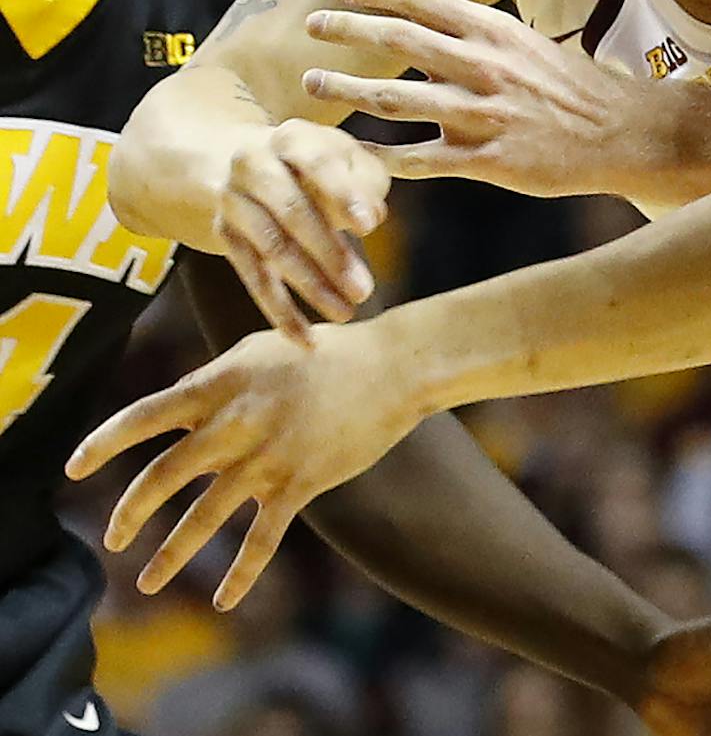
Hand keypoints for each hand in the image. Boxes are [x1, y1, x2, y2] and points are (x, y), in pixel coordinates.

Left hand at [66, 320, 422, 609]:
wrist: (396, 366)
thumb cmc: (329, 351)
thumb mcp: (261, 350)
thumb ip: (215, 379)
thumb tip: (177, 405)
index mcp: (220, 384)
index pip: (143, 416)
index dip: (102, 443)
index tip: (74, 468)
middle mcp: (236, 422)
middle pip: (163, 476)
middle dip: (130, 514)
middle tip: (113, 539)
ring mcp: (268, 456)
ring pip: (204, 516)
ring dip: (170, 555)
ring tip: (146, 583)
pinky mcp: (302, 482)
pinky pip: (263, 539)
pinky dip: (241, 574)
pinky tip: (223, 600)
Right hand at [212, 118, 384, 339]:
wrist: (246, 160)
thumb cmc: (319, 163)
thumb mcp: (347, 157)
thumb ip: (367, 181)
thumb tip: (371, 218)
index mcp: (291, 137)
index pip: (317, 162)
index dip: (343, 193)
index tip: (370, 227)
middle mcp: (253, 164)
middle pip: (291, 212)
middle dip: (329, 253)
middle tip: (363, 290)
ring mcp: (233, 201)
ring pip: (270, 248)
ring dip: (309, 285)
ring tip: (345, 312)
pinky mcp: (224, 235)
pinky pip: (251, 278)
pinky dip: (279, 311)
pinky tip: (305, 339)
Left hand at [303, 0, 645, 198]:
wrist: (624, 133)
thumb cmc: (575, 88)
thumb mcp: (530, 46)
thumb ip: (479, 37)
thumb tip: (429, 21)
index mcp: (496, 33)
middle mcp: (485, 67)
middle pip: (398, 40)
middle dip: (346, 32)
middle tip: (311, 29)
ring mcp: (484, 115)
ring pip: (396, 99)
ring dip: (347, 91)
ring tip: (312, 86)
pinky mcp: (487, 160)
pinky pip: (419, 159)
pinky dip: (380, 157)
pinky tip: (353, 153)